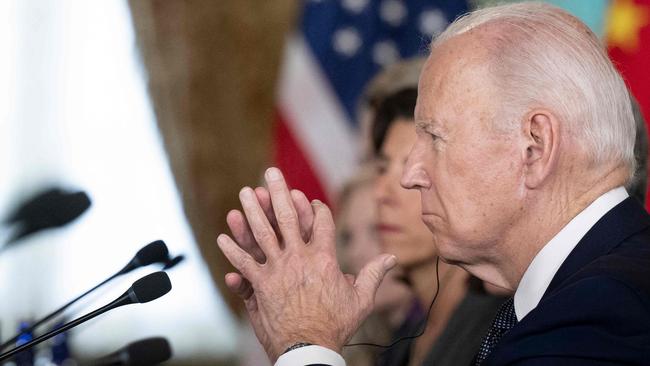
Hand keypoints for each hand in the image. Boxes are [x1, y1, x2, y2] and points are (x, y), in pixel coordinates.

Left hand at [217, 167, 396, 360]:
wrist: (310, 346)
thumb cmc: (336, 324)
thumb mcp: (361, 299)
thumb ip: (373, 274)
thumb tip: (392, 258)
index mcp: (325, 258)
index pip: (322, 222)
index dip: (316, 208)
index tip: (309, 199)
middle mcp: (300, 258)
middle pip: (288, 217)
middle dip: (278, 192)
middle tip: (270, 172)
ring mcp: (278, 269)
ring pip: (262, 233)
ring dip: (252, 211)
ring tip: (245, 193)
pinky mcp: (261, 284)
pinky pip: (244, 263)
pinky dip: (233, 251)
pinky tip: (221, 237)